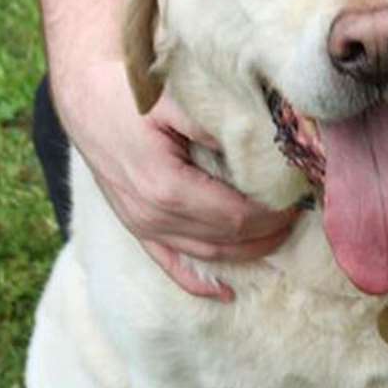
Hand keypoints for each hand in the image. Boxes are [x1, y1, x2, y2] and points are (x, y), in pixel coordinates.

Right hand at [59, 57, 296, 299]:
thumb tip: (266, 142)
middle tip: (299, 216)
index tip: (298, 200)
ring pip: (203, 254)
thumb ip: (220, 125)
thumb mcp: (179, 102)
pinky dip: (199, 281)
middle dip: (266, 233)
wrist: (87, 98)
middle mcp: (153, 216)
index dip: (270, 215)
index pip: (235, 216)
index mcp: (167, 188)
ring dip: (244, 253)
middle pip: (224, 239)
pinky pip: (170, 263)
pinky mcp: (136, 227)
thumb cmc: (135, 95)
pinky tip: (225, 293)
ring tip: (279, 239)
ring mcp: (142, 226)